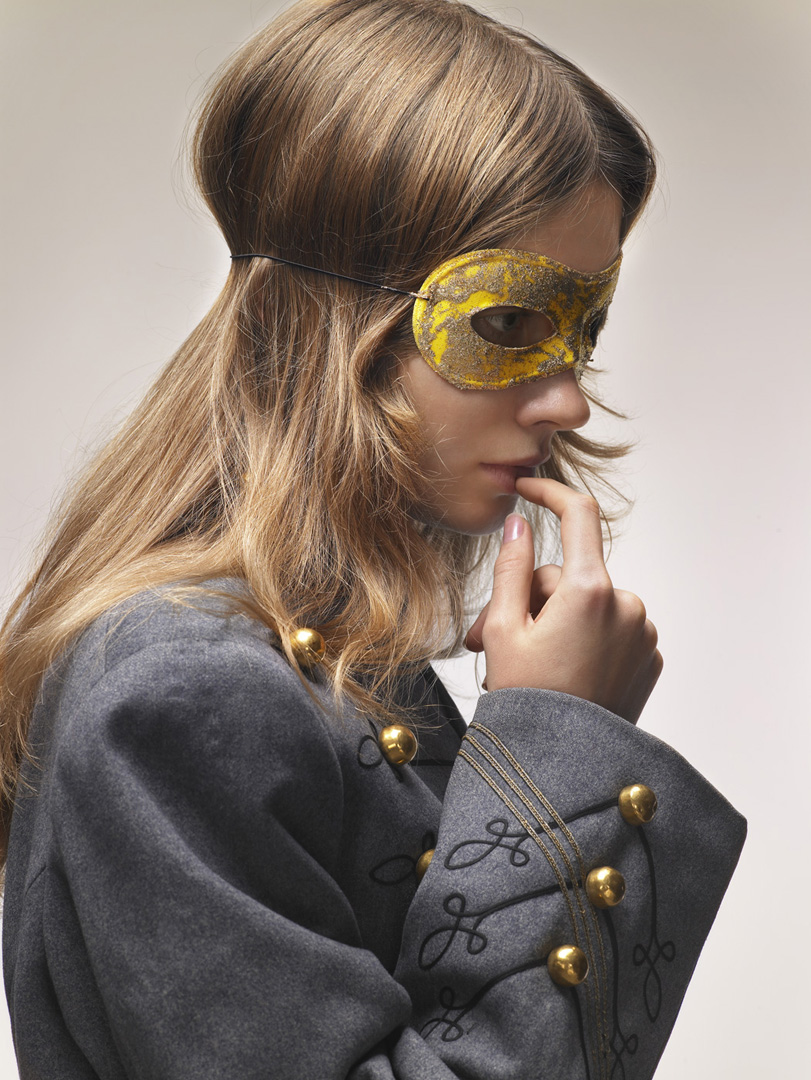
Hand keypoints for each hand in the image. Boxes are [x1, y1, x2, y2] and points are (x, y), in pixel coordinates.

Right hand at [465, 478, 661, 723]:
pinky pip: (610, 629)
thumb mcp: (503, 628)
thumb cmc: (528, 702)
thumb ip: (512, 566)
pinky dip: (584, 640)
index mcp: (590, 591)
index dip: (550, 493)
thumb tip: (519, 522)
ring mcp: (643, 633)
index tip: (527, 490)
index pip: (578, 515)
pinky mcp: (649, 658)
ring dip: (555, 621)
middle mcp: (627, 605)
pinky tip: (560, 674)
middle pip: (568, 575)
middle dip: (530, 599)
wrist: (563, 769)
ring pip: (587, 603)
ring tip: (524, 665)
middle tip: (489, 639)